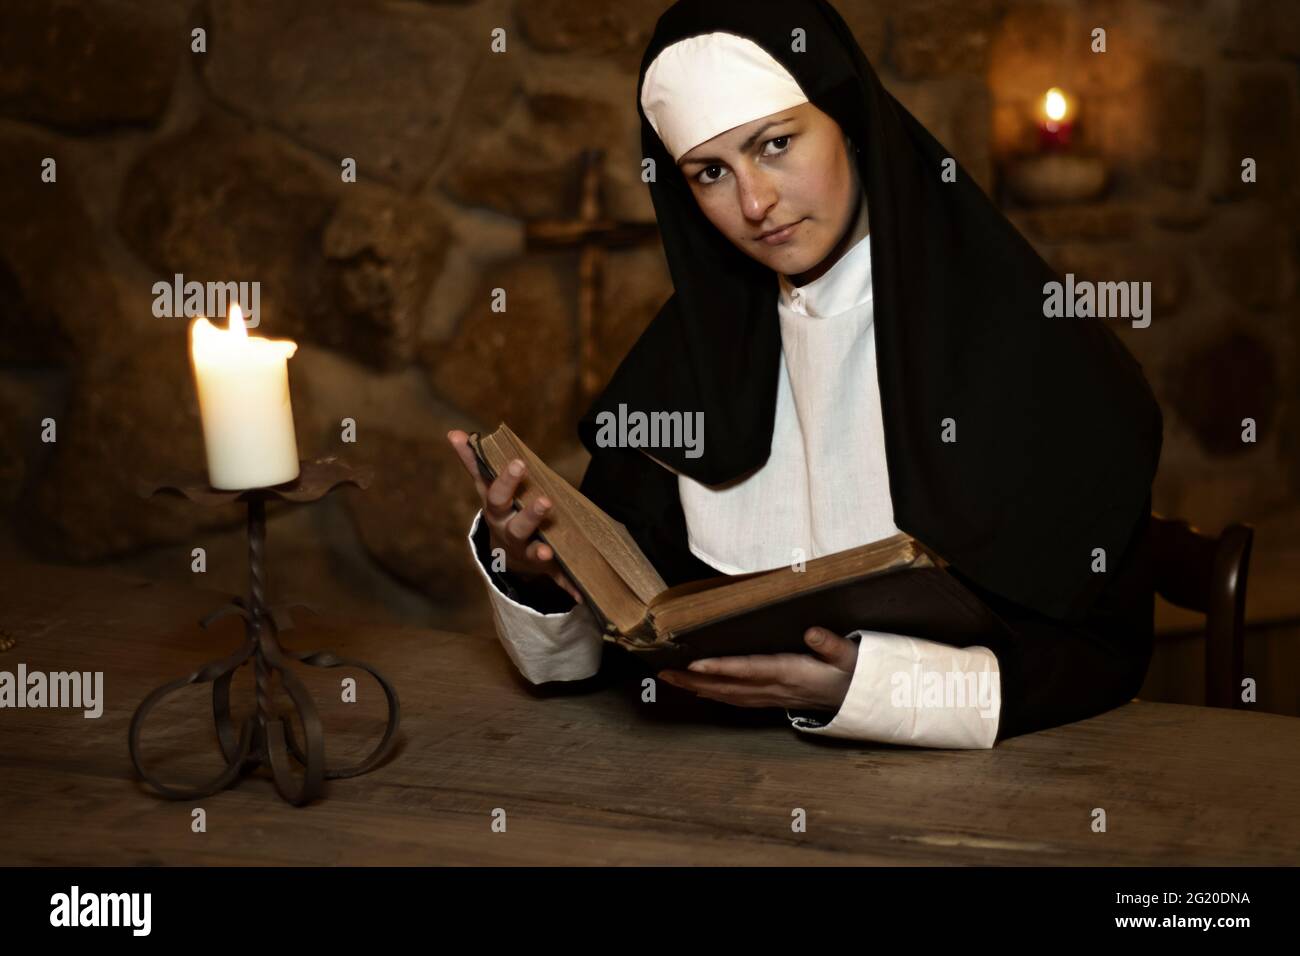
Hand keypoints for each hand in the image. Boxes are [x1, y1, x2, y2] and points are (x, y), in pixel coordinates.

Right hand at [447, 429, 583, 603]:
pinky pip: (556, 577)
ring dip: (540, 551)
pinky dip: (567, 586)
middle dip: (530, 515)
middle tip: (545, 501)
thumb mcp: (486, 489)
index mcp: (497, 512)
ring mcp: (525, 551)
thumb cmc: (501, 512)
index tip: (519, 462)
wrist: (504, 555)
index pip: (498, 494)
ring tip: (548, 551)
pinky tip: (579, 594)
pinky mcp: (544, 567)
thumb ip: (473, 462)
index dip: (507, 480)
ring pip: (532, 551)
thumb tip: (453, 432)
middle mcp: (508, 533)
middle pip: (516, 525)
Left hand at [657, 628, 857, 711]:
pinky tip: (696, 690)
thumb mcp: (847, 655)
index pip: (749, 670)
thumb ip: (831, 644)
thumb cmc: (849, 671)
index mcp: (789, 673)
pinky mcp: (769, 699)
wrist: (858, 698)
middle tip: (663, 672)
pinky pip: (735, 700)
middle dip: (693, 680)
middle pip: (727, 685)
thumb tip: (812, 633)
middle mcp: (773, 688)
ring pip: (726, 695)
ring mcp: (769, 697)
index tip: (695, 664)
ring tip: (669, 679)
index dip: (721, 668)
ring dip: (696, 688)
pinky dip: (712, 695)